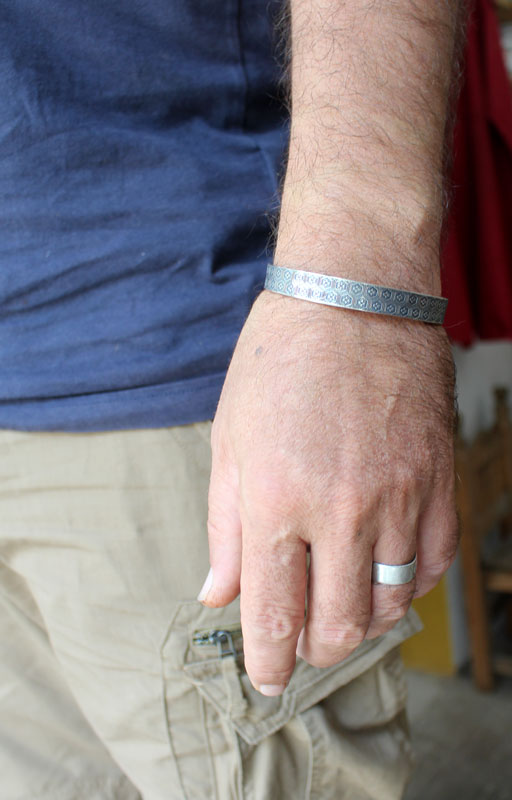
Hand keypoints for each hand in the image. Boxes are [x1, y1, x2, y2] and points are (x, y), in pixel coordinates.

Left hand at [199, 288, 457, 694]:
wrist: (355, 298)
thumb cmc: (280, 360)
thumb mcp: (230, 439)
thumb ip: (224, 527)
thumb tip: (218, 594)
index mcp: (277, 500)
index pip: (274, 615)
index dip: (267, 661)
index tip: (265, 677)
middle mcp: (343, 510)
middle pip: (339, 626)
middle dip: (314, 652)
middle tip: (300, 646)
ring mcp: (401, 498)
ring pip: (390, 604)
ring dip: (361, 623)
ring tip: (339, 609)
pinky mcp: (439, 480)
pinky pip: (434, 564)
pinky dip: (408, 587)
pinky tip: (385, 575)